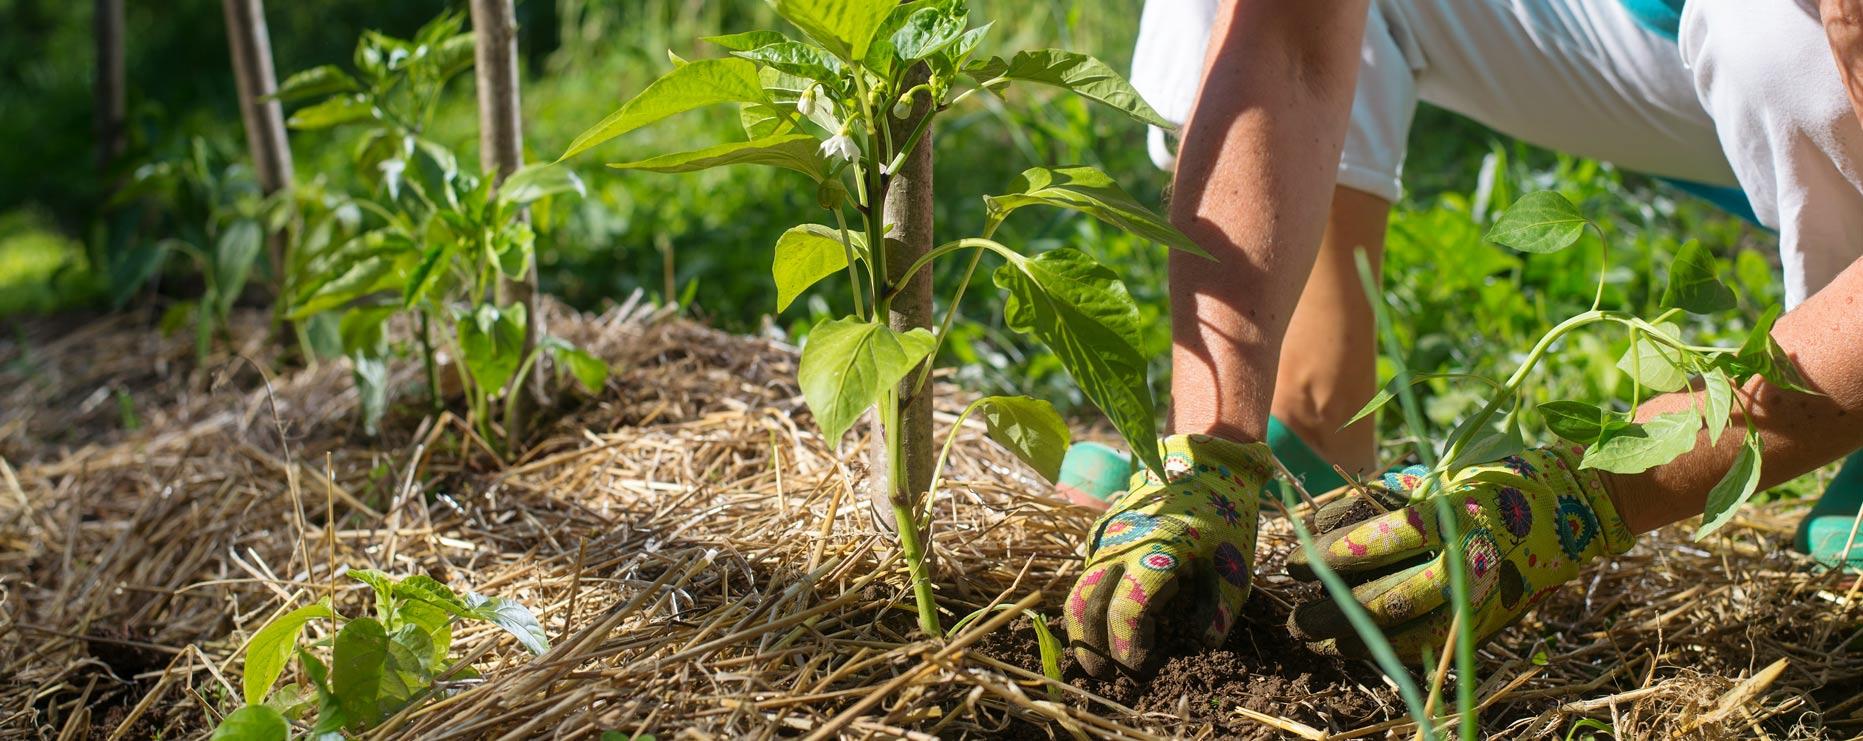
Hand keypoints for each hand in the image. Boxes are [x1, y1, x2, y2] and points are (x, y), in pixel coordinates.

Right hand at [1064, 434, 1273, 676]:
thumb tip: (1203, 644)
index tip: (1140, 669)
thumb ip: (1220, 607)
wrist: (1200, 463)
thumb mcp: (1234, 563)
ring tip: (1108, 652)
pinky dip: (1096, 602)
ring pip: (1079, 590)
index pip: (1125, 612)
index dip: (1128, 649)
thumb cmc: (1222, 516)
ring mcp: (1104, 537)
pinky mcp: (1100, 533)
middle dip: (1088, 647)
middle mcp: (1119, 545)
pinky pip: (1088, 574)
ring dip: (1089, 627)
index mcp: (1154, 553)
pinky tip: (1119, 616)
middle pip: (1082, 604)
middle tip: (1102, 675)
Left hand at [1287, 447, 1635, 661]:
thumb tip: (1314, 520)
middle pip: (1384, 597)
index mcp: (1451, 515)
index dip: (1328, 554)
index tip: (1292, 561)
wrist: (1578, 505)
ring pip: (1404, 629)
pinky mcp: (1490, 620)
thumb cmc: (1496, 480)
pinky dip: (1392, 650)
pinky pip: (1433, 644)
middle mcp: (1465, 561)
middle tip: (1294, 615)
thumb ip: (1380, 499)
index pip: (1376, 542)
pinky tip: (1361, 650)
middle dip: (1331, 609)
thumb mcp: (1438, 477)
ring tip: (1317, 638)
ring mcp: (1480, 597)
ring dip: (1354, 638)